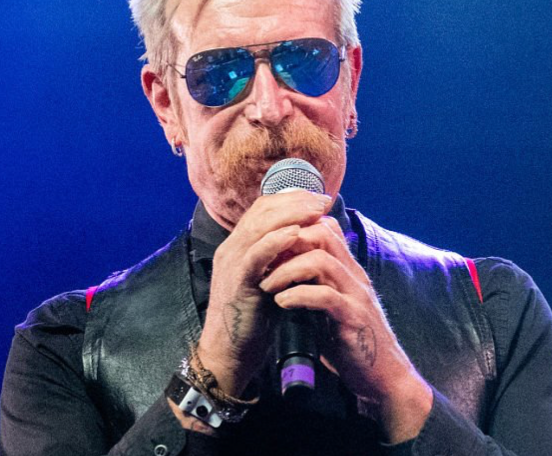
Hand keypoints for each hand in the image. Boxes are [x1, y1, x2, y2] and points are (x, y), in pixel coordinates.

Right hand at [194, 191, 333, 397]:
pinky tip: (295, 234)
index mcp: (239, 246)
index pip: (262, 209)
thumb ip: (281, 260)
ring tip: (315, 209)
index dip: (290, 199)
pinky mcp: (237, 283)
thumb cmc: (253, 320)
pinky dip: (275, 242)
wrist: (229, 353)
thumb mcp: (269, 281)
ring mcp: (231, 264)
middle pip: (262, 211)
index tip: (318, 197)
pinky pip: (255, 256)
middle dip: (295, 201)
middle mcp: (232, 249)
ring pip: (258, 227)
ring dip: (290, 215)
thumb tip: (308, 241)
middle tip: (322, 199)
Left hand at [258, 216, 433, 442]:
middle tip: (263, 262)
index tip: (269, 248)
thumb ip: (314, 284)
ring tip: (267, 285)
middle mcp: (354, 275)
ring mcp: (356, 295)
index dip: (294, 230)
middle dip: (287, 243)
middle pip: (322, 233)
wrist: (383, 376)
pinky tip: (281, 303)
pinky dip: (297, 295)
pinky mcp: (353, 318)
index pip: (324, 227)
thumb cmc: (350, 341)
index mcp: (348, 269)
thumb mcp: (329, 305)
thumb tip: (283, 268)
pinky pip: (325, 296)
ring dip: (286, 270)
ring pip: (321, 260)